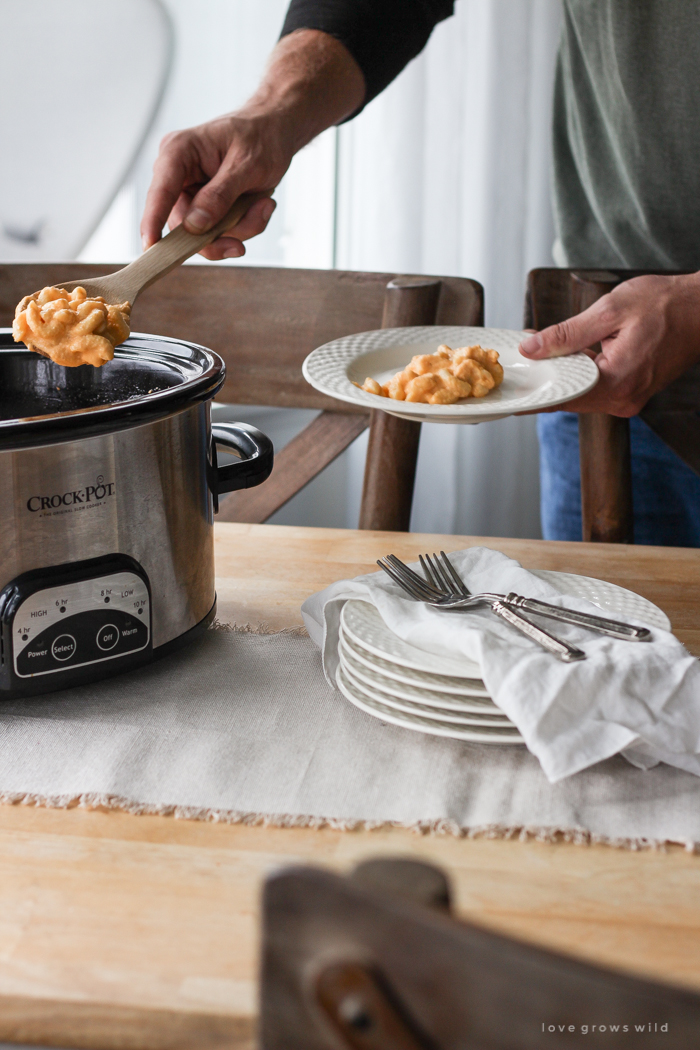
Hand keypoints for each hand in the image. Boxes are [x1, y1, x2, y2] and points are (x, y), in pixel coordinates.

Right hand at [140, 30, 364, 260]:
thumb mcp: (247, 164)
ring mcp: (193, 195)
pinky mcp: (207, 209)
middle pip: (183, 225)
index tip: (150, 246)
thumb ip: (220, 195)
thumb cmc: (261, 137)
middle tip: (249, 229)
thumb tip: (194, 225)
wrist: (277, 132)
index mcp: (179, 152)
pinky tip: (259, 204)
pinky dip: (245, 226)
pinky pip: (221, 234)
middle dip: (220, 233)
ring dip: (240, 227)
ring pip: (205, 235)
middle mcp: (179, 176)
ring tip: (263, 204)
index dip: (152, 221)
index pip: (160, 192)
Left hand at [518, 273, 699, 414]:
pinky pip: (594, 388)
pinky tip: (563, 358)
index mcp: (618, 382)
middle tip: (519, 358)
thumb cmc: (666, 305)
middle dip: (543, 378)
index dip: (533, 393)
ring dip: (559, 375)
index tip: (508, 392)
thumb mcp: (610, 310)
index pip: (562, 397)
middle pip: (568, 398)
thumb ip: (567, 333)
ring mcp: (628, 398)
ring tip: (538, 353)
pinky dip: (577, 374)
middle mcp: (623, 399)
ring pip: (580, 393)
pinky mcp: (630, 392)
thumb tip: (532, 347)